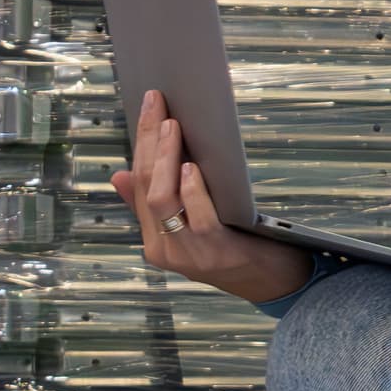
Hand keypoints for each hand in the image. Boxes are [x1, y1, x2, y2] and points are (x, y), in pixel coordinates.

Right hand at [108, 89, 314, 304]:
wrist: (271, 284)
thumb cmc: (234, 246)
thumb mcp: (191, 226)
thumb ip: (157, 205)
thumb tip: (120, 174)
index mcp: (154, 239)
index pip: (138, 183)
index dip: (142, 143)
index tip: (148, 106)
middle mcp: (164, 249)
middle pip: (147, 187)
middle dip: (151, 142)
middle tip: (159, 106)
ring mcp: (188, 254)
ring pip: (162, 201)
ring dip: (167, 160)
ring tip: (173, 128)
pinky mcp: (216, 254)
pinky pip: (199, 219)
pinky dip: (193, 191)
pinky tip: (192, 168)